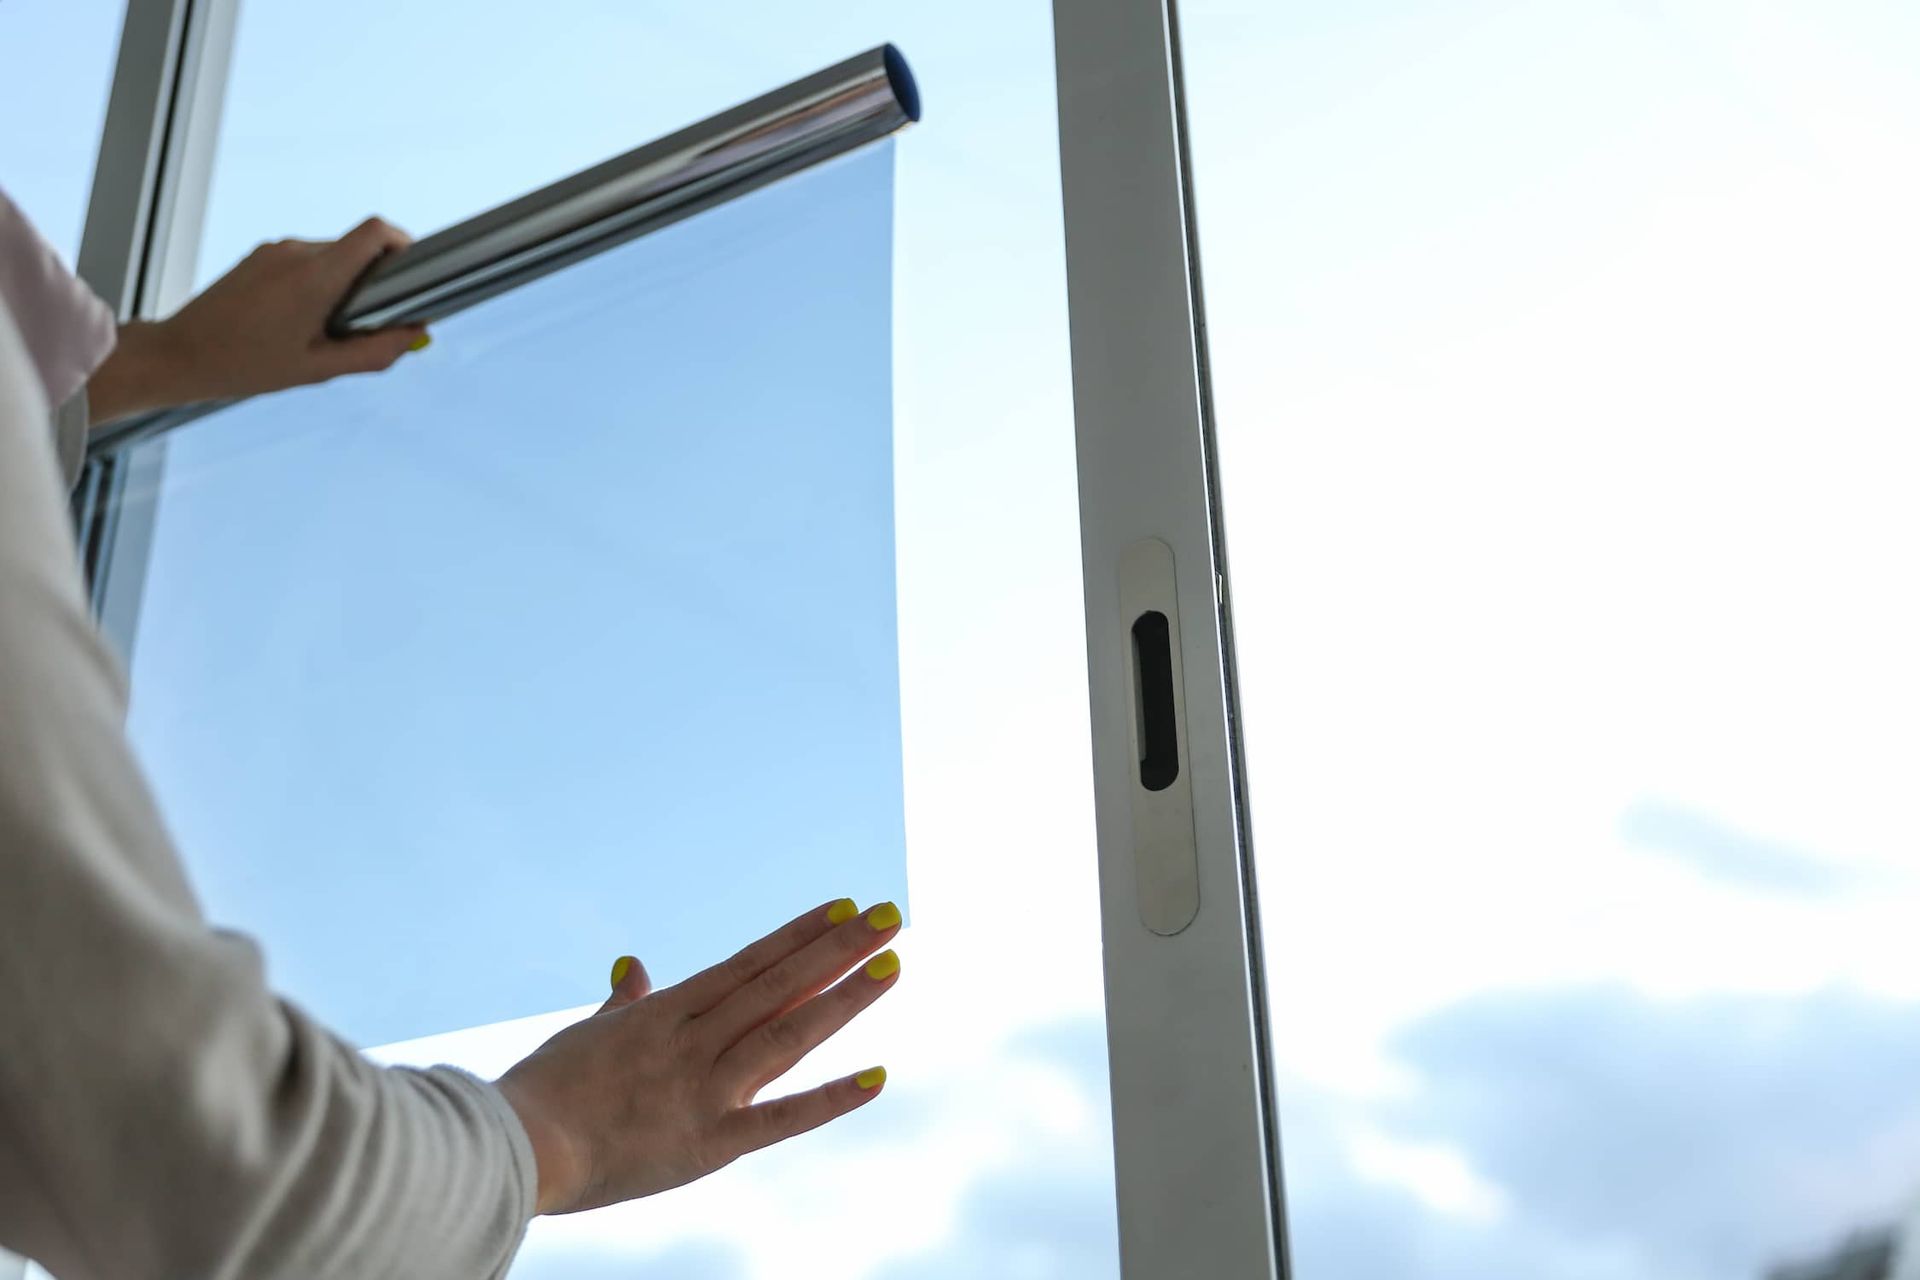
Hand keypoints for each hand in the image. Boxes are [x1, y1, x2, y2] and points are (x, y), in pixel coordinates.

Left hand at [87, 217, 429, 424]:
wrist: (178, 355)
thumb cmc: (245, 366)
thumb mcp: (318, 370)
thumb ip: (374, 352)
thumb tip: (416, 336)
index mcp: (314, 277)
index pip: (375, 231)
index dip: (403, 243)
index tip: (412, 272)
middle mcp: (295, 252)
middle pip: (357, 249)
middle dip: (374, 280)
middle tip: (370, 322)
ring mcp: (274, 250)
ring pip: (332, 256)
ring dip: (342, 285)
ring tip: (324, 328)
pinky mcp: (259, 255)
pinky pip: (306, 260)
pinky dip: (317, 284)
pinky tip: (298, 320)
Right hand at [495, 898, 901, 1215]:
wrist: (518, 1145)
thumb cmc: (544, 1090)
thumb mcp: (587, 1033)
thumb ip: (623, 1003)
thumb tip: (632, 964)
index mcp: (666, 1013)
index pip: (749, 963)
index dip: (800, 933)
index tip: (844, 905)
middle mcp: (694, 1041)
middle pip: (779, 985)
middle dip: (839, 948)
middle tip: (891, 915)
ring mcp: (704, 1089)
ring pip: (787, 1034)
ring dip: (843, 998)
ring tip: (892, 965)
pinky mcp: (709, 1142)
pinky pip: (780, 1119)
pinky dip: (830, 1099)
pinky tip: (877, 1075)